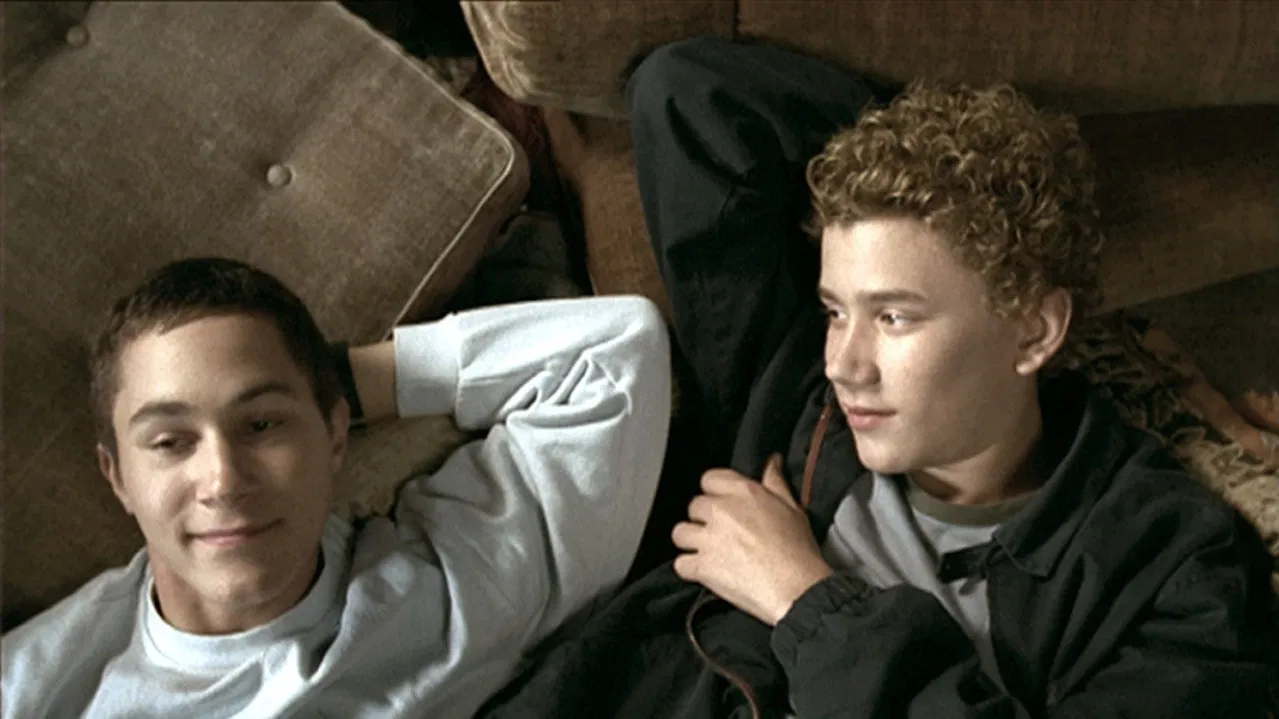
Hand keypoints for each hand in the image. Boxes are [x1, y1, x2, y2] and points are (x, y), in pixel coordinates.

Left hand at [672, 453, 832, 625]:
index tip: (721, 503)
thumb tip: (771, 462)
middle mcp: (721, 511)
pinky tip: (703, 571)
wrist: (797, 589)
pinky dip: (689, 569)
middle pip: (693, 506)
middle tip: (719, 532)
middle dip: (703, 519)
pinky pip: (680, 564)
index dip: (714, 492)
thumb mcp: (793, 508)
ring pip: (680, 533)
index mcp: (743, 492)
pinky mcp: (702, 566)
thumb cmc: (798, 552)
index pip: (709, 478)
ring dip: (691, 542)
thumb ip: (776, 482)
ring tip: (707, 551)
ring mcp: (709, 538)